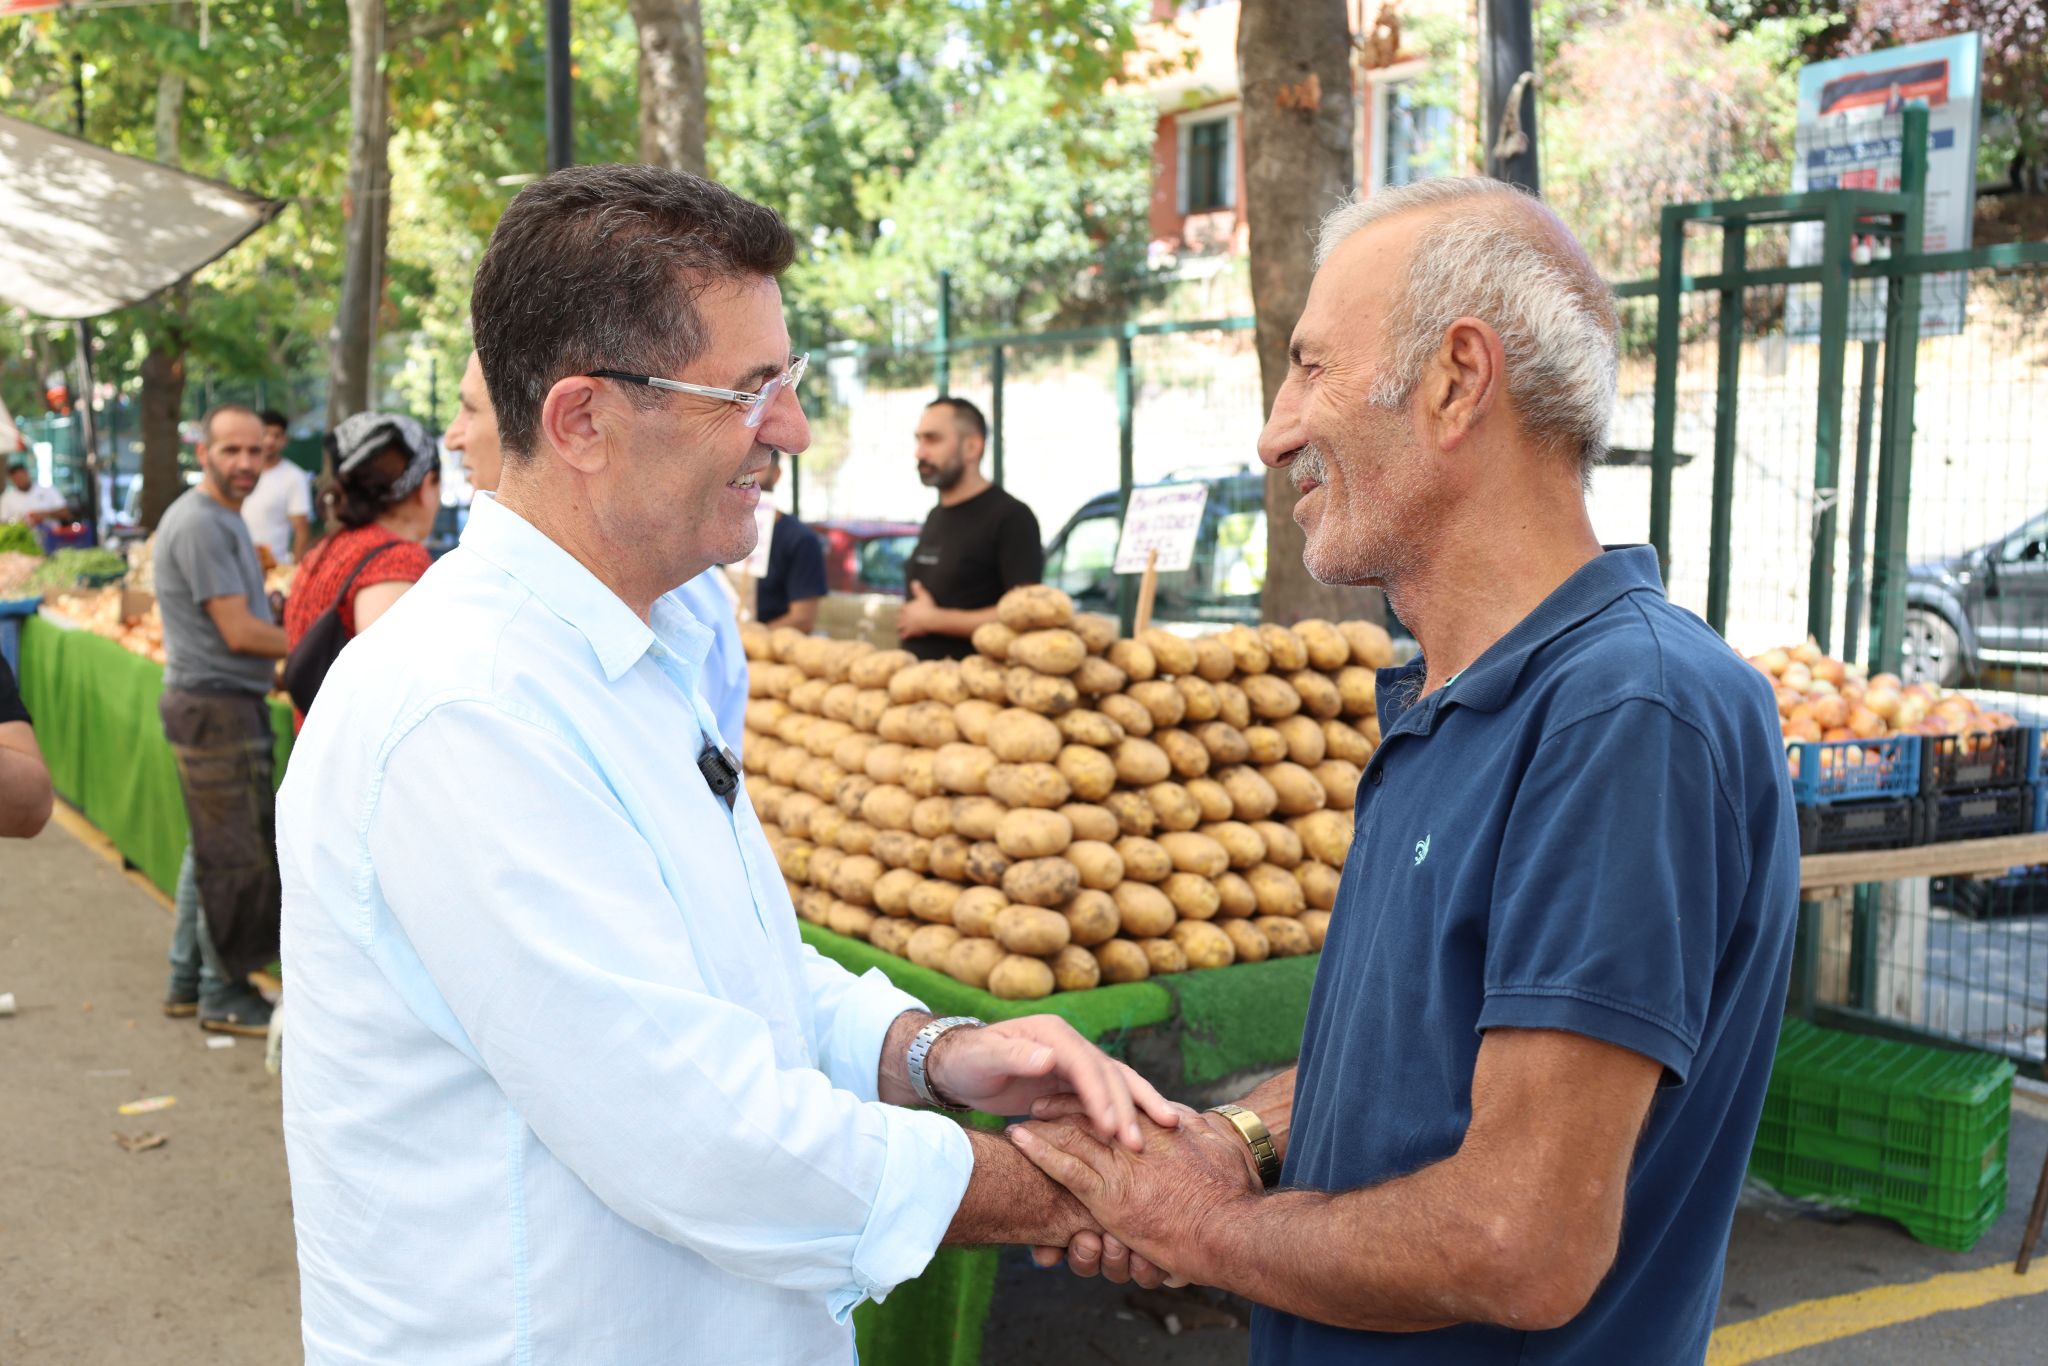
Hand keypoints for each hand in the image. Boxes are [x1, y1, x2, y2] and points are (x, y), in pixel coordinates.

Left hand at [895, 581, 937, 638]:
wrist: (930, 619)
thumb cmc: (928, 606)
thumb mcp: (923, 595)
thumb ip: (918, 589)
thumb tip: (914, 581)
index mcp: (907, 607)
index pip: (902, 608)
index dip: (902, 609)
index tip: (903, 610)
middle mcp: (904, 616)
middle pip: (899, 618)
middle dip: (900, 618)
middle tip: (900, 620)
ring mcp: (906, 625)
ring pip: (900, 626)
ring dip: (900, 627)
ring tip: (900, 628)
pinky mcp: (910, 632)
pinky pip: (905, 635)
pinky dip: (904, 636)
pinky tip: (903, 637)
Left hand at [925, 1015, 1180, 1151]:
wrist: (958, 1065)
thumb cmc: (966, 1060)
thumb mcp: (982, 1057)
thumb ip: (1012, 1056)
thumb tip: (1049, 1059)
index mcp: (1053, 1035)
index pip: (1086, 1066)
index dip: (1100, 1096)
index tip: (1111, 1128)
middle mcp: (1071, 1046)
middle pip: (1109, 1075)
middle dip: (1127, 1109)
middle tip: (1138, 1144)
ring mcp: (1076, 1064)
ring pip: (1117, 1084)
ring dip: (1138, 1109)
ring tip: (1167, 1131)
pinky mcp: (1074, 1083)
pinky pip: (1107, 1097)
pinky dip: (1128, 1112)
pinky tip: (1147, 1131)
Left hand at [1010, 1105, 1264, 1288]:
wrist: (1233, 1229)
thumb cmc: (1237, 1194)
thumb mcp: (1222, 1149)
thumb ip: (1203, 1132)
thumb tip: (1191, 1120)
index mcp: (1161, 1130)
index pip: (1119, 1105)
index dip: (1096, 1098)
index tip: (1080, 1092)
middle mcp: (1137, 1141)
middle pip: (1090, 1114)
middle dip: (1062, 1105)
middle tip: (1039, 1100)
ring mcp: (1120, 1167)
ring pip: (1071, 1135)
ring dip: (1043, 1125)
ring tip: (1021, 1117)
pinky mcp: (1109, 1197)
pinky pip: (1065, 1167)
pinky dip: (1039, 1151)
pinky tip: (1020, 1139)